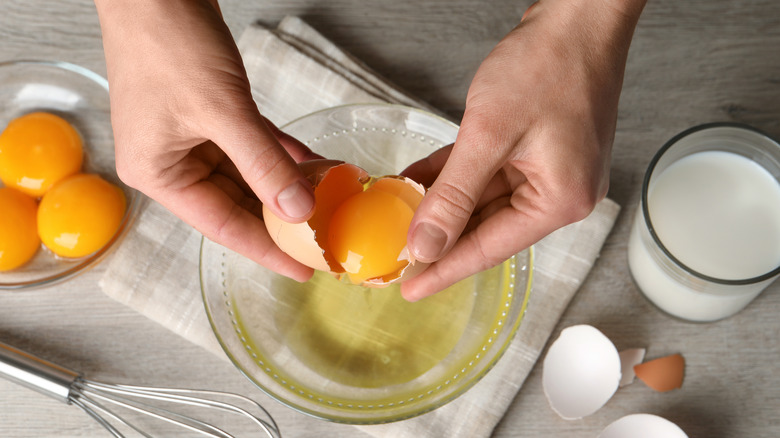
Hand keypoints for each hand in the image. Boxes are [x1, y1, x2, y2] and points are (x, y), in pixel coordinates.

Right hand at [94, 0, 319, 280]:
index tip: (304, 269)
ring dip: (287, 185)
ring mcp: (191, 138)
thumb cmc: (167, 42)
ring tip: (331, 202)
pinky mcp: (210, 114)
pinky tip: (314, 165)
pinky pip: (253, 146)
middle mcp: (172, 162)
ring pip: (249, 175)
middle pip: (237, 203)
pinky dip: (281, 155)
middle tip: (326, 238)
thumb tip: (298, 210)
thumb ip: (263, 163)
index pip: (222, 226)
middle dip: (283, 218)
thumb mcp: (221, 110)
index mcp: (159, 173)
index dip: (267, 249)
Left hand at [400, 0, 645, 300]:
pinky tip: (419, 183)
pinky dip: (454, 178)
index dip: (445, 269)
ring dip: (442, 205)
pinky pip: (487, 174)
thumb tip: (426, 244)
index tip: (410, 288)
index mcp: (559, 201)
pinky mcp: (536, 150)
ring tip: (399, 218)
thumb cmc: (549, 66)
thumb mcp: (489, 135)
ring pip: (482, 200)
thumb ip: (453, 195)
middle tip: (396, 256)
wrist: (577, 17)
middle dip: (439, 237)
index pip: (490, 248)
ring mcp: (547, 171)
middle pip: (487, 228)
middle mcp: (559, 193)